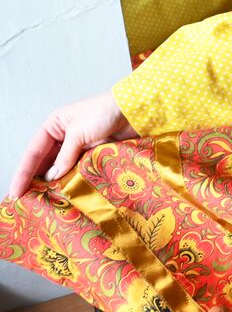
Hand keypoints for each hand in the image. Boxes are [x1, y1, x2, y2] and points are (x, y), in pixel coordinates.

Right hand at [7, 91, 135, 198]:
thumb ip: (65, 156)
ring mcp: (80, 146)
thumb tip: (52, 177)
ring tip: (45, 202)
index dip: (23, 173)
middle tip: (27, 202)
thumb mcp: (79, 132)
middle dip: (36, 180)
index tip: (15, 192)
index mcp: (55, 125)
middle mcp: (64, 136)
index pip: (33, 152)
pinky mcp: (95, 154)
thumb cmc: (105, 112)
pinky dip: (73, 181)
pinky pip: (79, 170)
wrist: (136, 109)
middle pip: (45, 162)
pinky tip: (68, 194)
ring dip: (55, 183)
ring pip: (62, 168)